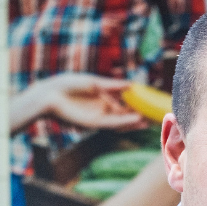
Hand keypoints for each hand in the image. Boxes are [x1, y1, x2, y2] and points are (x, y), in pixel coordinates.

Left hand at [10, 73, 146, 131]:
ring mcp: (99, 116)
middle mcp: (103, 108)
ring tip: (150, 121)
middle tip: (156, 116)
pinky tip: (137, 119)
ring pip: (121, 121)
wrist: (50, 95)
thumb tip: (131, 84)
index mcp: (103, 96)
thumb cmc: (68, 85)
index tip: (151, 103)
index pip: (124, 102)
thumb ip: (113, 86)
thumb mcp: (94, 83)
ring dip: (135, 122)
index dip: (137, 103)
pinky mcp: (93, 123)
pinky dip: (125, 122)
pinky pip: (112, 123)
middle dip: (140, 115)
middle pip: (125, 113)